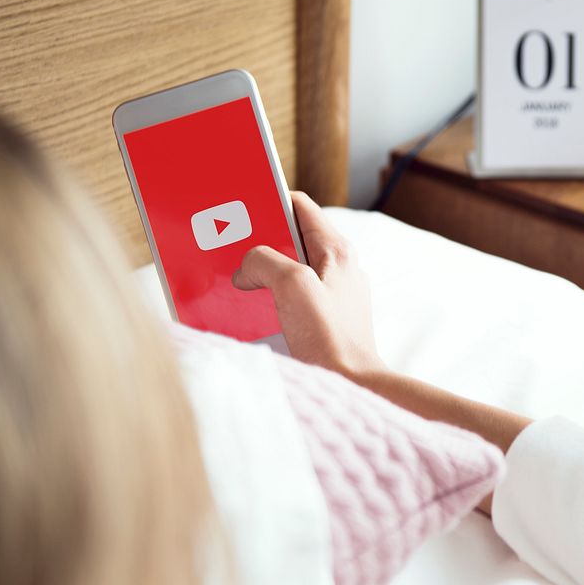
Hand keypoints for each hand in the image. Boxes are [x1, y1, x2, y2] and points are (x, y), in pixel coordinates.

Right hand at [232, 191, 386, 376]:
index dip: (270, 202)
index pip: (300, 206)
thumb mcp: (291, 285)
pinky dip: (271, 293)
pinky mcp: (325, 314)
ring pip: (291, 266)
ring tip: (238, 278)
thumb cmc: (330, 336)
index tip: (242, 207)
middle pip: (293, 237)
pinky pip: (293, 293)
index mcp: (335, 250)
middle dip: (261, 240)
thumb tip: (246, 267)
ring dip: (263, 270)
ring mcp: (333, 291)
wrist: (352, 382)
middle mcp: (338, 266)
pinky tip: (254, 305)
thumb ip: (264, 262)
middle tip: (232, 246)